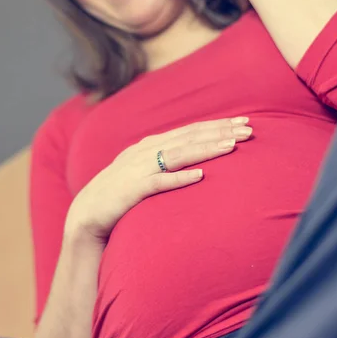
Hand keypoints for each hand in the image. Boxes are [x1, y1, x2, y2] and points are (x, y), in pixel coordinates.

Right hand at [65, 116, 252, 241]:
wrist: (87, 216)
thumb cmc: (121, 194)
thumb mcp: (144, 170)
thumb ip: (167, 161)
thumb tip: (199, 159)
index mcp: (151, 144)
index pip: (190, 130)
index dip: (217, 125)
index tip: (243, 122)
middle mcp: (145, 151)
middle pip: (189, 137)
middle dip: (220, 131)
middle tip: (249, 129)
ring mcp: (138, 169)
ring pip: (178, 155)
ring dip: (206, 149)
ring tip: (232, 146)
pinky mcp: (132, 190)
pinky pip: (159, 183)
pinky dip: (179, 178)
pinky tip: (200, 176)